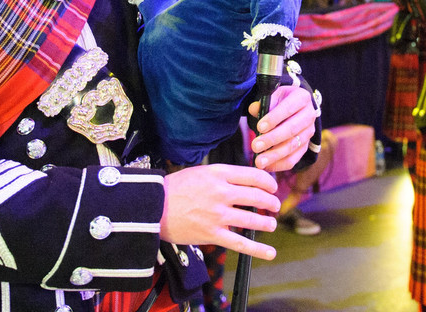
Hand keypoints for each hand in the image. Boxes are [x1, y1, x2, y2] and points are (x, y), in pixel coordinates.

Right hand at [161, 164, 279, 258]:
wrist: (151, 206)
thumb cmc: (175, 188)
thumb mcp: (201, 172)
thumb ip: (223, 176)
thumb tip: (245, 182)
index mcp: (218, 173)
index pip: (254, 175)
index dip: (268, 182)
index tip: (272, 187)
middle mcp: (221, 192)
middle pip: (257, 196)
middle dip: (270, 201)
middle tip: (274, 205)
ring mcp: (217, 214)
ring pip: (252, 219)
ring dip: (266, 222)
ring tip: (271, 224)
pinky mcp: (211, 234)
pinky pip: (240, 243)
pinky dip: (257, 249)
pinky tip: (270, 252)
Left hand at [247, 85, 316, 170]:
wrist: (295, 107)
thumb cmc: (280, 100)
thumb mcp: (274, 95)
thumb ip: (264, 102)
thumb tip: (254, 109)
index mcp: (302, 98)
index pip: (288, 108)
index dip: (274, 118)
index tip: (259, 127)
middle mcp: (310, 115)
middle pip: (292, 129)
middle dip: (272, 139)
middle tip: (255, 146)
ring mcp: (309, 133)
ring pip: (293, 146)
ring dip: (275, 155)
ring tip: (259, 161)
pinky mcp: (306, 147)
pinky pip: (294, 159)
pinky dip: (279, 164)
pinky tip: (266, 167)